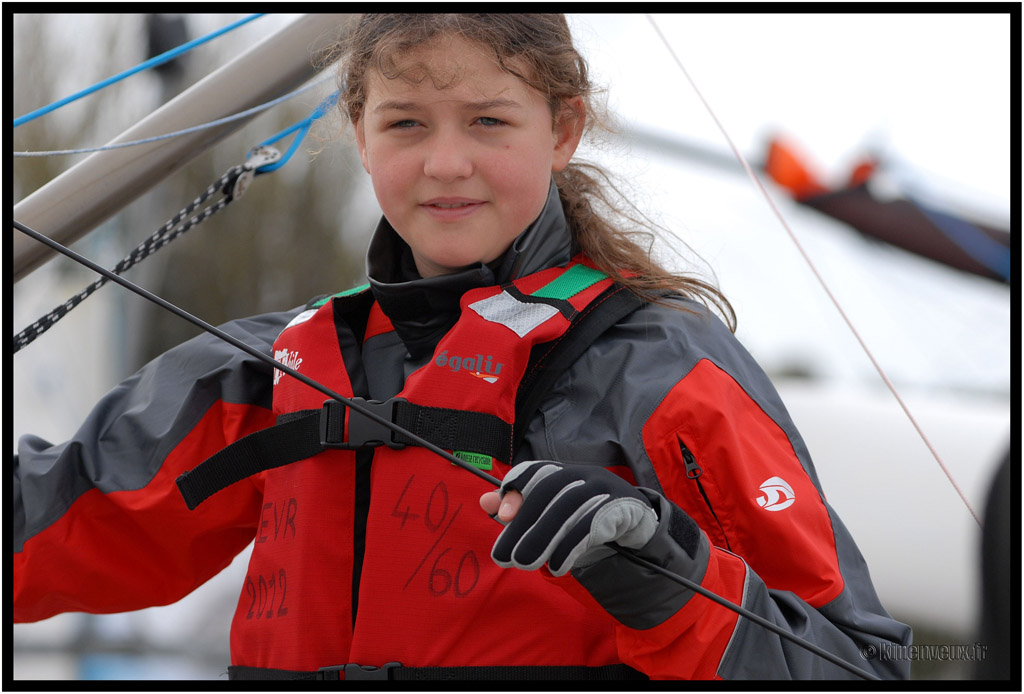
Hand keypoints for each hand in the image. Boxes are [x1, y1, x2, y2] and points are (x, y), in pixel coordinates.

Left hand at [481, 461, 658, 575]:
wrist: (636, 525)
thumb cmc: (585, 520)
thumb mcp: (550, 516)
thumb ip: (519, 509)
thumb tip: (485, 502)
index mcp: (564, 472)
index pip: (536, 471)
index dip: (517, 488)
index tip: (501, 515)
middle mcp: (583, 474)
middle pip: (550, 492)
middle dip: (524, 524)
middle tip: (503, 556)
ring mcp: (604, 488)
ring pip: (569, 509)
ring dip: (543, 538)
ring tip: (524, 563)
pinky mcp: (621, 508)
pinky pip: (592, 525)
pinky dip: (570, 547)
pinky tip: (556, 565)